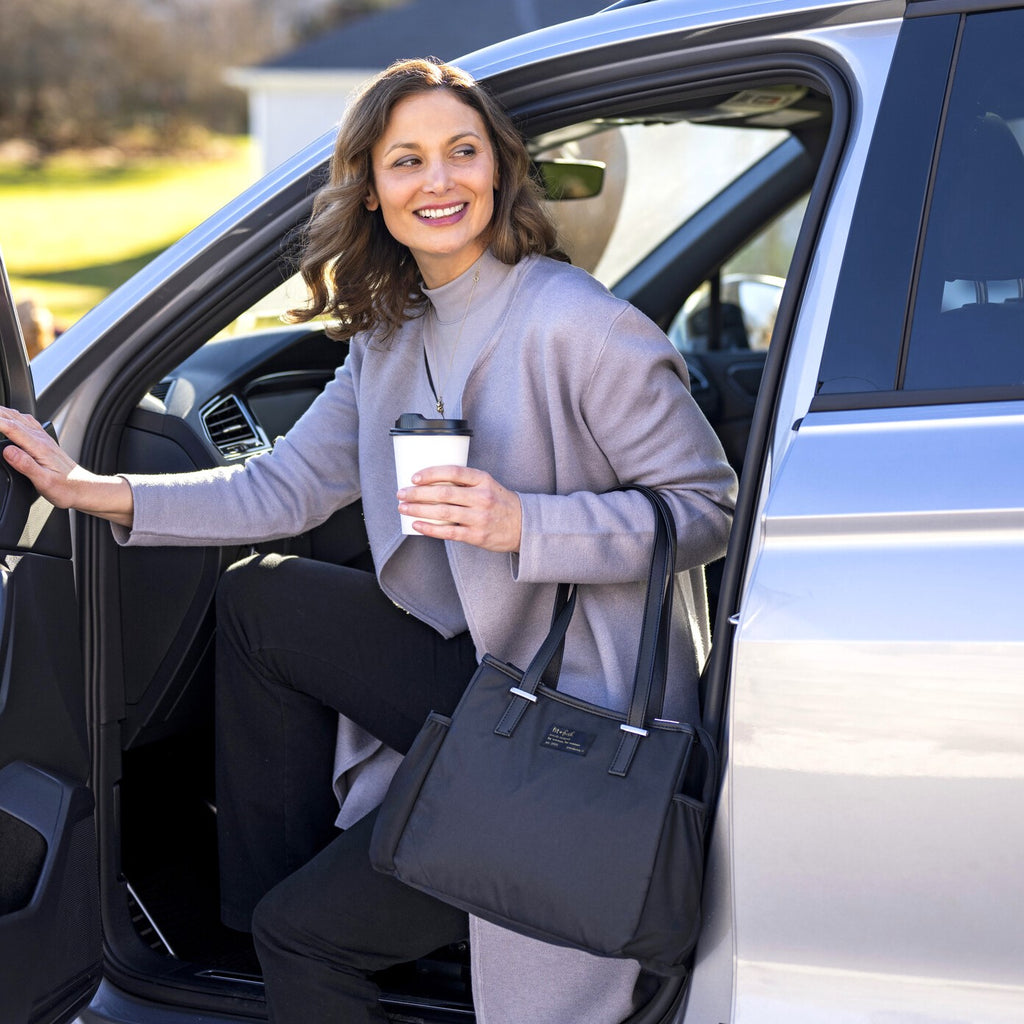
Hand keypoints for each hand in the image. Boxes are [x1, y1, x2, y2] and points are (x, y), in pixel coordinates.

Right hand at [0, 407, 133, 525]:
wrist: (84, 490)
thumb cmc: (66, 489)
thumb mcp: (44, 481)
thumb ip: (25, 465)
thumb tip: (8, 451)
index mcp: (39, 447)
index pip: (11, 427)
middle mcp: (42, 439)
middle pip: (14, 418)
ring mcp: (44, 439)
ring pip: (20, 418)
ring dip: (3, 412)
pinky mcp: (46, 442)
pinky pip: (28, 423)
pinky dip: (14, 416)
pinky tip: (10, 416)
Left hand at [397, 465, 521, 552]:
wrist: (524, 526)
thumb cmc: (500, 503)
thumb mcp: (488, 484)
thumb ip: (465, 482)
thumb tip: (431, 482)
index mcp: (483, 480)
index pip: (453, 472)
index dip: (431, 474)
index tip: (414, 477)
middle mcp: (482, 497)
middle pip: (444, 493)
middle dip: (418, 493)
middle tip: (401, 493)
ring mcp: (479, 517)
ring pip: (443, 512)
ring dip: (419, 510)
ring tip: (404, 508)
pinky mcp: (477, 536)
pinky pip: (449, 532)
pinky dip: (430, 529)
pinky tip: (417, 524)